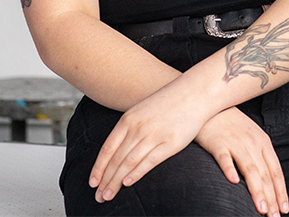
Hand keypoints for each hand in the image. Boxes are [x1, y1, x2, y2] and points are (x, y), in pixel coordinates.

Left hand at [88, 78, 206, 203]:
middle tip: (99, 196)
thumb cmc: (169, 102)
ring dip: (116, 181)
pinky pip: (149, 161)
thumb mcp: (143, 109)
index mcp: (129, 119)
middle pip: (116, 159)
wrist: (195, 92)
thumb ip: (130, 127)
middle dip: (105, 180)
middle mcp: (138, 127)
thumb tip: (117, 149)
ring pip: (128, 163)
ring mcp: (154, 135)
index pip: (107, 149)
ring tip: (109, 195)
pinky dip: (136, 174)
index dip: (98, 168)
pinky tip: (127, 183)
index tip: (92, 183)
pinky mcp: (171, 142)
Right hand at [196, 107, 288, 215]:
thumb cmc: (231, 125)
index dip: (280, 191)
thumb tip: (266, 183)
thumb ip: (259, 157)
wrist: (211, 104)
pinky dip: (229, 169)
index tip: (284, 209)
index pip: (275, 171)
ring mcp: (235, 142)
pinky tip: (233, 182)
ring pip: (249, 169)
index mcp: (263, 143)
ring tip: (261, 209)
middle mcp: (252, 143)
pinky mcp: (217, 142)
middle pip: (264, 174)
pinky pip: (224, 157)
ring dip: (256, 190)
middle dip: (271, 197)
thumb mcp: (251, 137)